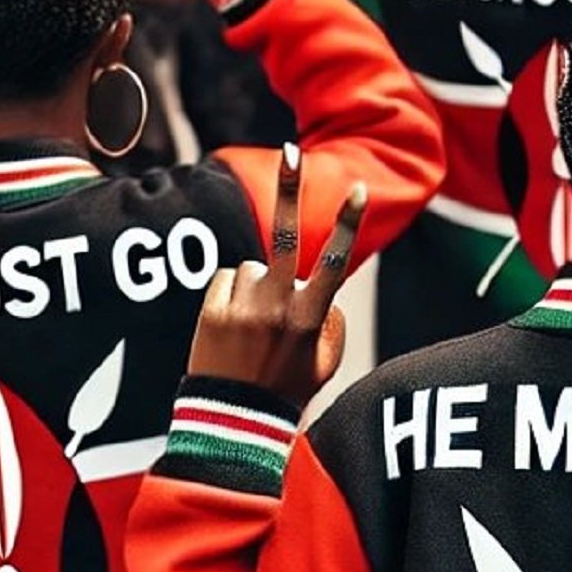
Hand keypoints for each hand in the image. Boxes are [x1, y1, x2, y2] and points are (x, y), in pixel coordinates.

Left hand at [187, 147, 365, 407]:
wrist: (233, 421)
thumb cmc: (287, 393)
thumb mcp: (325, 365)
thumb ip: (332, 324)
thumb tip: (323, 293)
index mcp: (310, 318)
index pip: (334, 261)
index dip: (347, 223)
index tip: (358, 189)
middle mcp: (277, 307)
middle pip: (283, 235)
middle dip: (289, 189)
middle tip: (292, 150)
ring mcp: (243, 308)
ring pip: (250, 269)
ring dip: (254, 287)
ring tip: (251, 328)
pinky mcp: (213, 312)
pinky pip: (225, 282)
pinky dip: (229, 297)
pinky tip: (231, 328)